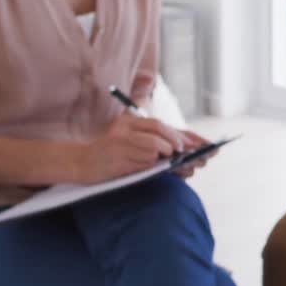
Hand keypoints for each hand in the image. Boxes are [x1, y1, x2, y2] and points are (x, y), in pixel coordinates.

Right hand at [75, 112, 204, 183]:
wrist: (81, 164)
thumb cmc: (112, 158)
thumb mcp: (133, 147)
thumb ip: (156, 146)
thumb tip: (188, 153)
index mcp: (131, 121)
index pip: (163, 125)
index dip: (186, 135)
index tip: (205, 144)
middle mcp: (126, 125)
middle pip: (161, 128)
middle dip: (181, 141)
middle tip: (196, 152)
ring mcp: (121, 138)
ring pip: (154, 141)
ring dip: (169, 150)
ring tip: (178, 156)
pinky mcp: (117, 152)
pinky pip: (142, 154)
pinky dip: (154, 158)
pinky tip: (159, 162)